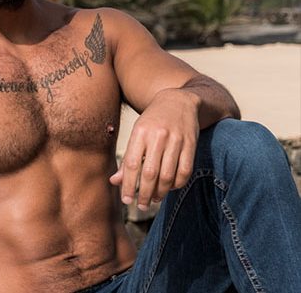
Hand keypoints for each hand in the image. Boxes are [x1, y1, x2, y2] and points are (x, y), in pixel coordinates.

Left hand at [110, 88, 199, 210]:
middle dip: (144, 193)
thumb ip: (128, 158)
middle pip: (150, 173)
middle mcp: (157, 136)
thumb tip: (114, 182)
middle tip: (141, 206)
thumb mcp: (137, 134)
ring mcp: (176, 140)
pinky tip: (170, 188)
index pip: (131, 164)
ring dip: (160, 192)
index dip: (128, 184)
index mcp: (140, 133)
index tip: (126, 199)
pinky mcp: (191, 144)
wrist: (179, 101)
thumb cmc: (152, 121)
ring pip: (168, 174)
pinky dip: (177, 184)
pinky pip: (185, 170)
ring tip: (154, 199)